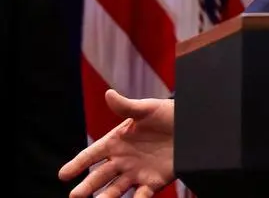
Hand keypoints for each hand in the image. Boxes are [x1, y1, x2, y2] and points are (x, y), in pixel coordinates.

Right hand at [59, 89, 175, 197]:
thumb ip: (127, 105)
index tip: (63, 175)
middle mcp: (122, 160)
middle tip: (75, 196)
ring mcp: (136, 172)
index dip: (77, 164)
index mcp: (116, 142)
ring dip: (107, 197)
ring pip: (116, 189)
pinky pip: (142, 194)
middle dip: (87, 186)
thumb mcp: (148, 109)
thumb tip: (108, 93)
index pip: (92, 155)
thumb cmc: (167, 114)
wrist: (192, 127)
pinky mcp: (153, 182)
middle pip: (100, 176)